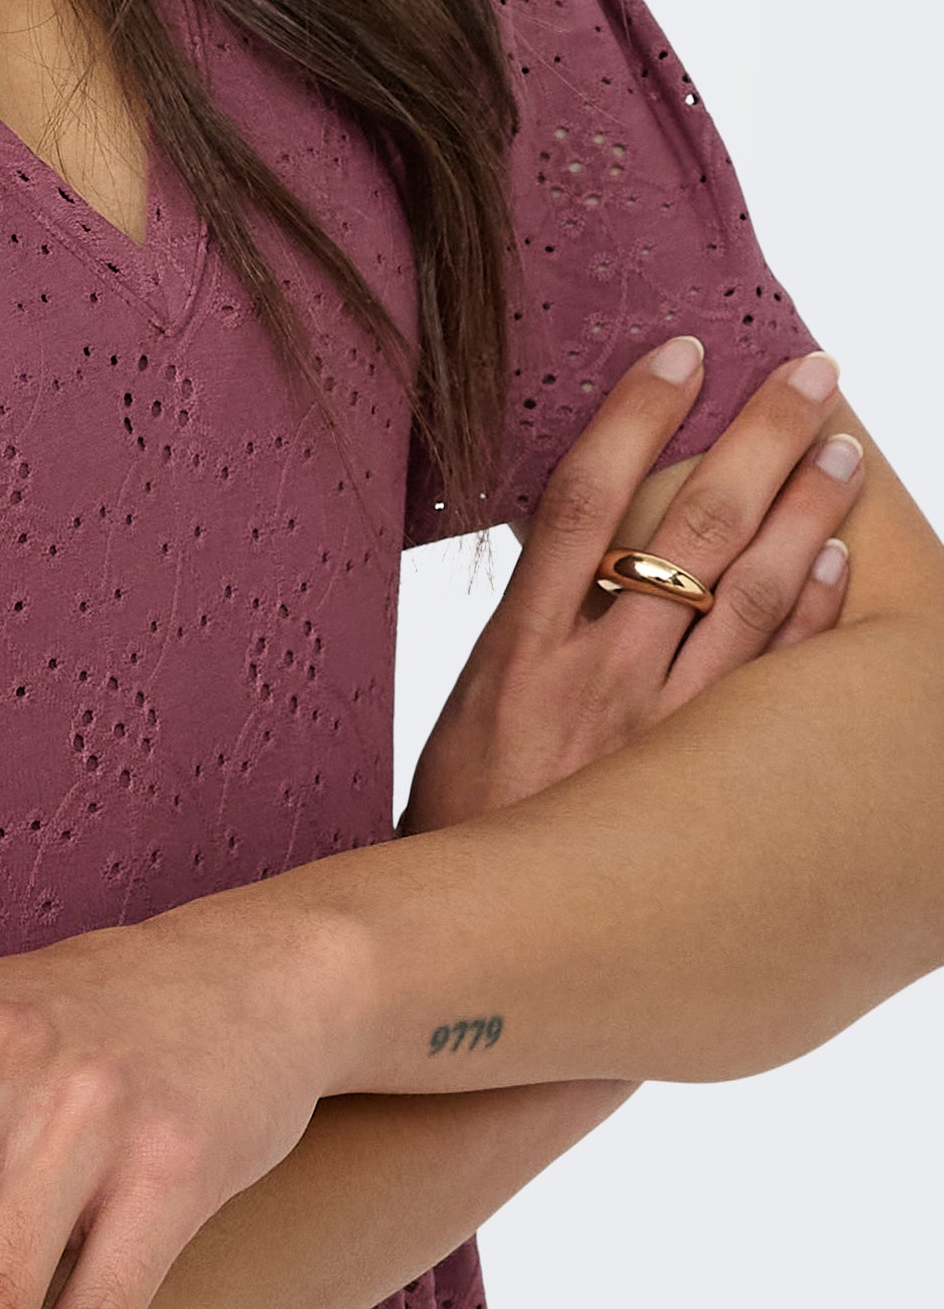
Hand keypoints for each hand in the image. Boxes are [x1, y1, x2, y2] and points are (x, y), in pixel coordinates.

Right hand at [400, 334, 862, 833]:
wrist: (478, 954)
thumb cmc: (466, 830)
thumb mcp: (469, 713)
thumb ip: (529, 635)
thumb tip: (573, 549)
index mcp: (517, 650)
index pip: (582, 499)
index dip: (635, 417)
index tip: (680, 353)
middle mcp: (592, 677)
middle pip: (685, 527)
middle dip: (754, 438)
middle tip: (807, 372)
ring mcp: (655, 731)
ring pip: (744, 595)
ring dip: (803, 512)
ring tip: (843, 447)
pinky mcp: (700, 784)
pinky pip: (769, 684)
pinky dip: (807, 616)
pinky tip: (839, 563)